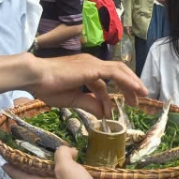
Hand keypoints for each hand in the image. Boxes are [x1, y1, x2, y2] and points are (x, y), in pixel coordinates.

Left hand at [4, 147, 124, 178]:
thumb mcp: (65, 168)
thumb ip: (61, 154)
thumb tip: (66, 151)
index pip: (24, 178)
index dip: (13, 171)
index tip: (3, 164)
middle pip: (42, 178)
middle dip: (38, 167)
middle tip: (37, 152)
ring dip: (60, 168)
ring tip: (64, 155)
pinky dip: (76, 172)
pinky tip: (83, 166)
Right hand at [26, 54, 147, 118]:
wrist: (36, 76)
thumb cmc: (48, 87)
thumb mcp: (72, 100)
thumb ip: (88, 104)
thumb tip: (102, 114)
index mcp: (84, 69)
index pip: (103, 83)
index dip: (109, 98)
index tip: (112, 112)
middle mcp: (91, 63)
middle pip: (117, 73)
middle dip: (128, 86)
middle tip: (136, 102)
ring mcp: (93, 63)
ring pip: (120, 70)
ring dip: (132, 83)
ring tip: (142, 96)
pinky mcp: (93, 67)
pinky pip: (116, 73)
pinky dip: (128, 81)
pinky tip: (136, 89)